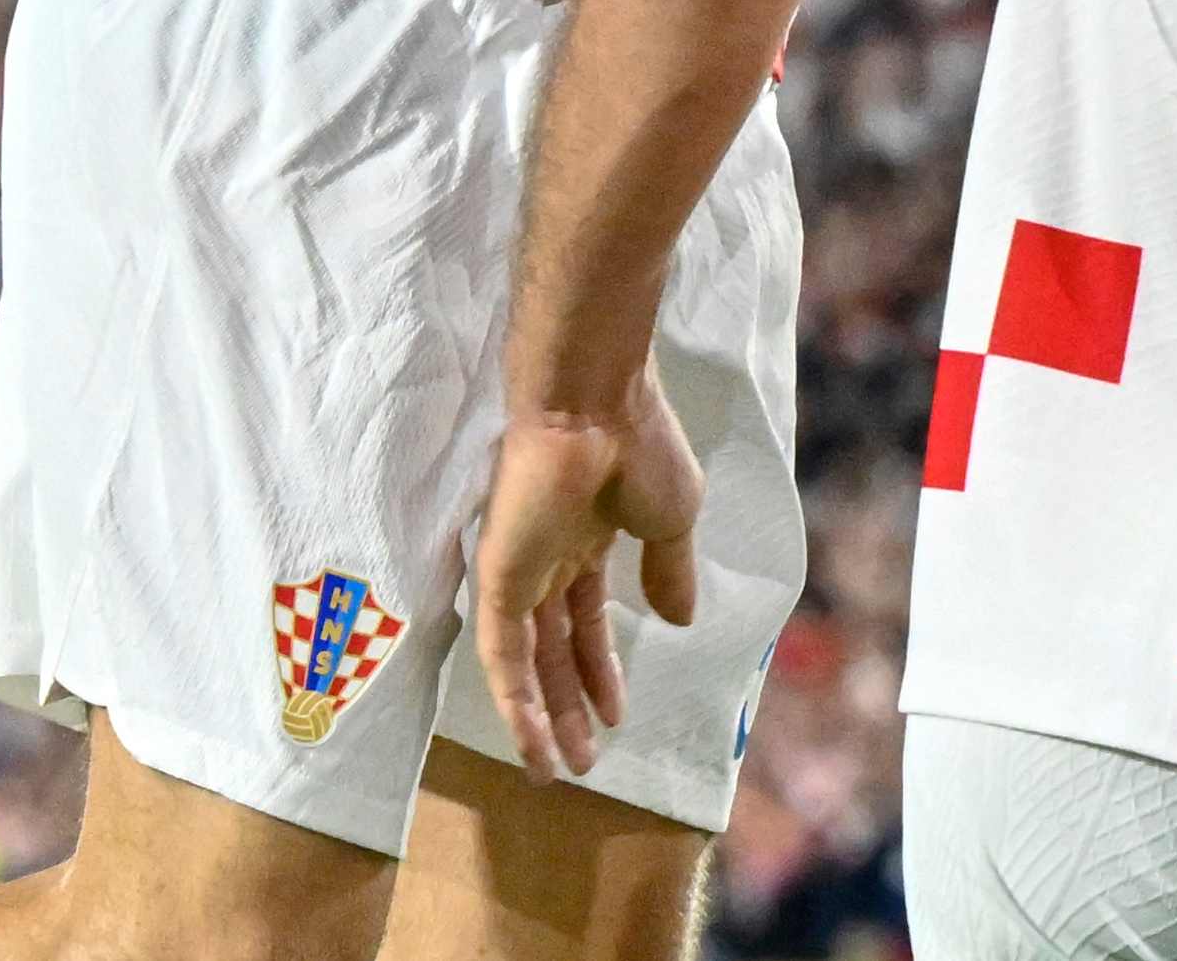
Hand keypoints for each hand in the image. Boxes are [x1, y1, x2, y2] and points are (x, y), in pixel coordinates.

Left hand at [469, 366, 704, 779]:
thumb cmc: (642, 447)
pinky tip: (532, 743)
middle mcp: (547, 560)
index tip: (617, 714)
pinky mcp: (496, 580)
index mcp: (589, 539)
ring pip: (524, 664)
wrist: (596, 406)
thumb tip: (680, 620)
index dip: (600, 668)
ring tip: (557, 770)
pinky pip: (501, 657)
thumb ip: (670, 572)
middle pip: (554, 651)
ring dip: (540, 720)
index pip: (587, 619)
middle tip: (584, 760)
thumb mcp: (673, 517)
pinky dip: (514, 703)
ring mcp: (518, 571)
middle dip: (568, 707)